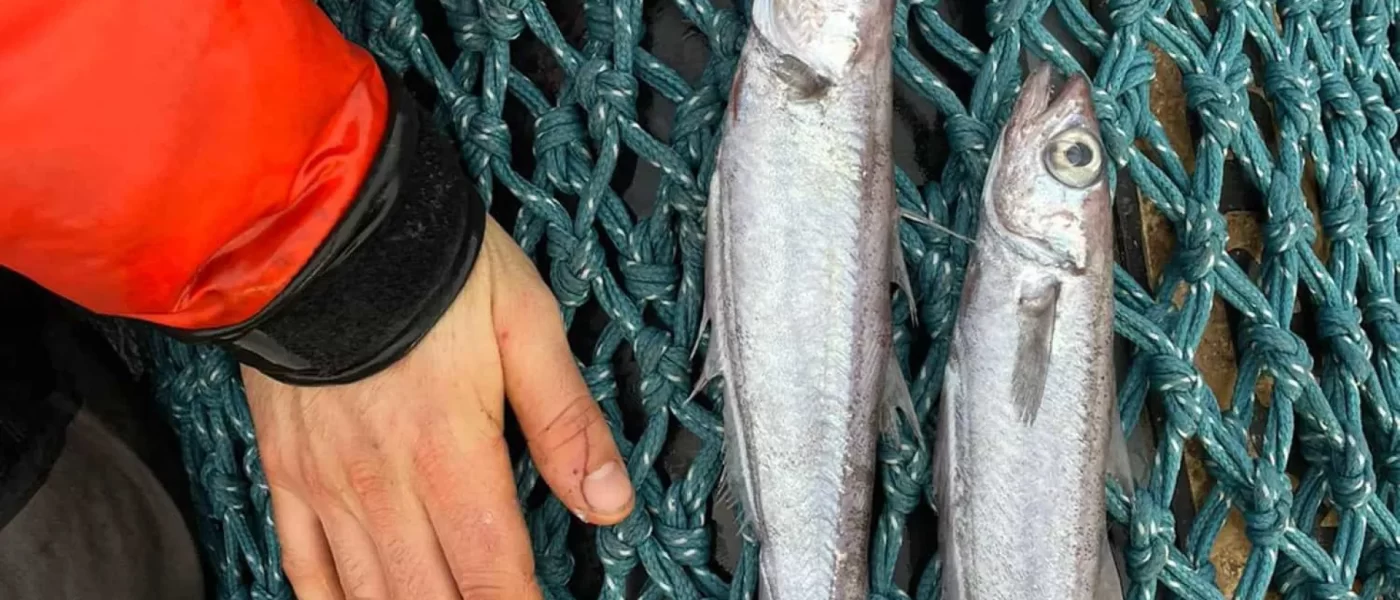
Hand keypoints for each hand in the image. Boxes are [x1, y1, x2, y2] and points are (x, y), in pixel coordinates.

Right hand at [243, 217, 634, 598]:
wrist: (318, 223)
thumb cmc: (429, 265)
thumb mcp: (525, 323)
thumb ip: (567, 421)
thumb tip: (611, 503)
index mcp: (450, 454)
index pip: (495, 577)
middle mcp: (383, 486)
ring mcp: (326, 485)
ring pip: (367, 596)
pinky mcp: (286, 470)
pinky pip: (301, 564)